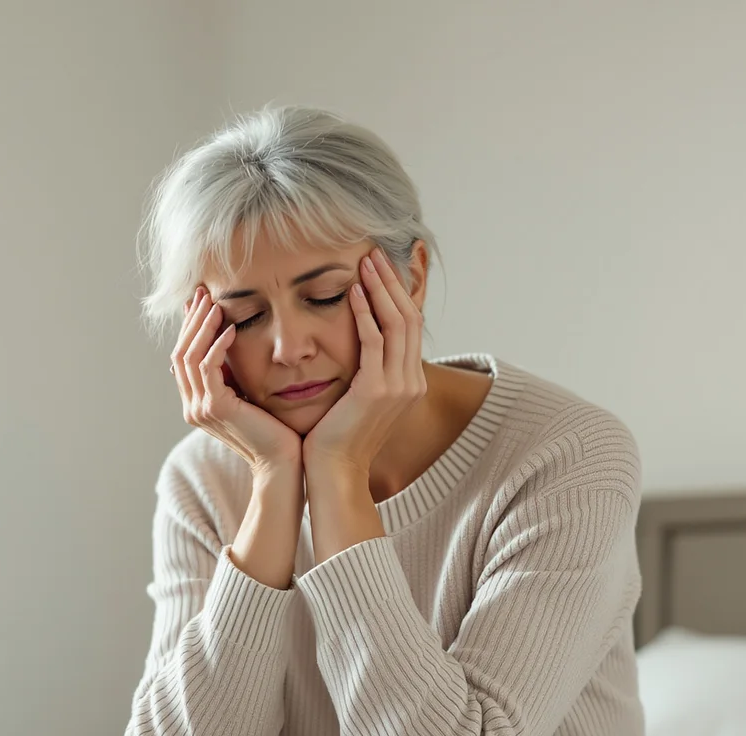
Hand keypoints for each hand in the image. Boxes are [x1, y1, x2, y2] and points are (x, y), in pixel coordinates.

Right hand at [171, 286, 302, 475]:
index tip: (203, 301)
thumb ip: (234, 375)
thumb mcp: (249, 395)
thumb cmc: (276, 430)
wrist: (283, 462)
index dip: (190, 327)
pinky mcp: (214, 408)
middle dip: (192, 320)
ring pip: (189, 356)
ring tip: (217, 304)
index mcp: (197, 403)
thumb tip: (227, 341)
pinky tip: (232, 329)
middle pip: (180, 353)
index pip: (184, 358)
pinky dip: (217, 345)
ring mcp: (199, 409)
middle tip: (204, 292)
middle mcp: (192, 407)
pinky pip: (208, 367)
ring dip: (202, 327)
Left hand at [302, 247, 425, 476]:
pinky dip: (366, 312)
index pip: (410, 327)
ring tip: (366, 263)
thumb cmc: (336, 437)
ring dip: (380, 289)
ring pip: (397, 323)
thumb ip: (367, 371)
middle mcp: (412, 383)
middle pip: (410, 318)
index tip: (380, 269)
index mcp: (411, 384)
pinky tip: (353, 292)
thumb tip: (359, 344)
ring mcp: (399, 386)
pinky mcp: (378, 389)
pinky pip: (375, 340)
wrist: (334, 472)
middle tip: (375, 254)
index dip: (397, 294)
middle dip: (392, 283)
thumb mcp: (359, 399)